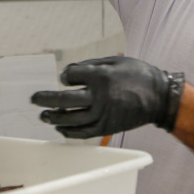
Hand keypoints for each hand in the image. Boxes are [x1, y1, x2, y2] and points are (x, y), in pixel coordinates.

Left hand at [31, 56, 184, 138]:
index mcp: (101, 76)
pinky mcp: (106, 127)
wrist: (159, 97)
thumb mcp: (116, 60)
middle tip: (34, 99)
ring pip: (70, 118)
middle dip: (45, 99)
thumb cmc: (138, 75)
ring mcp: (102, 114)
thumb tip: (69, 71)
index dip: (65, 75)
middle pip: (64, 99)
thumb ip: (91, 64)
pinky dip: (68, 131)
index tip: (64, 77)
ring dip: (53, 117)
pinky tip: (60, 127)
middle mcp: (99, 96)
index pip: (70, 76)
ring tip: (43, 115)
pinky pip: (82, 132)